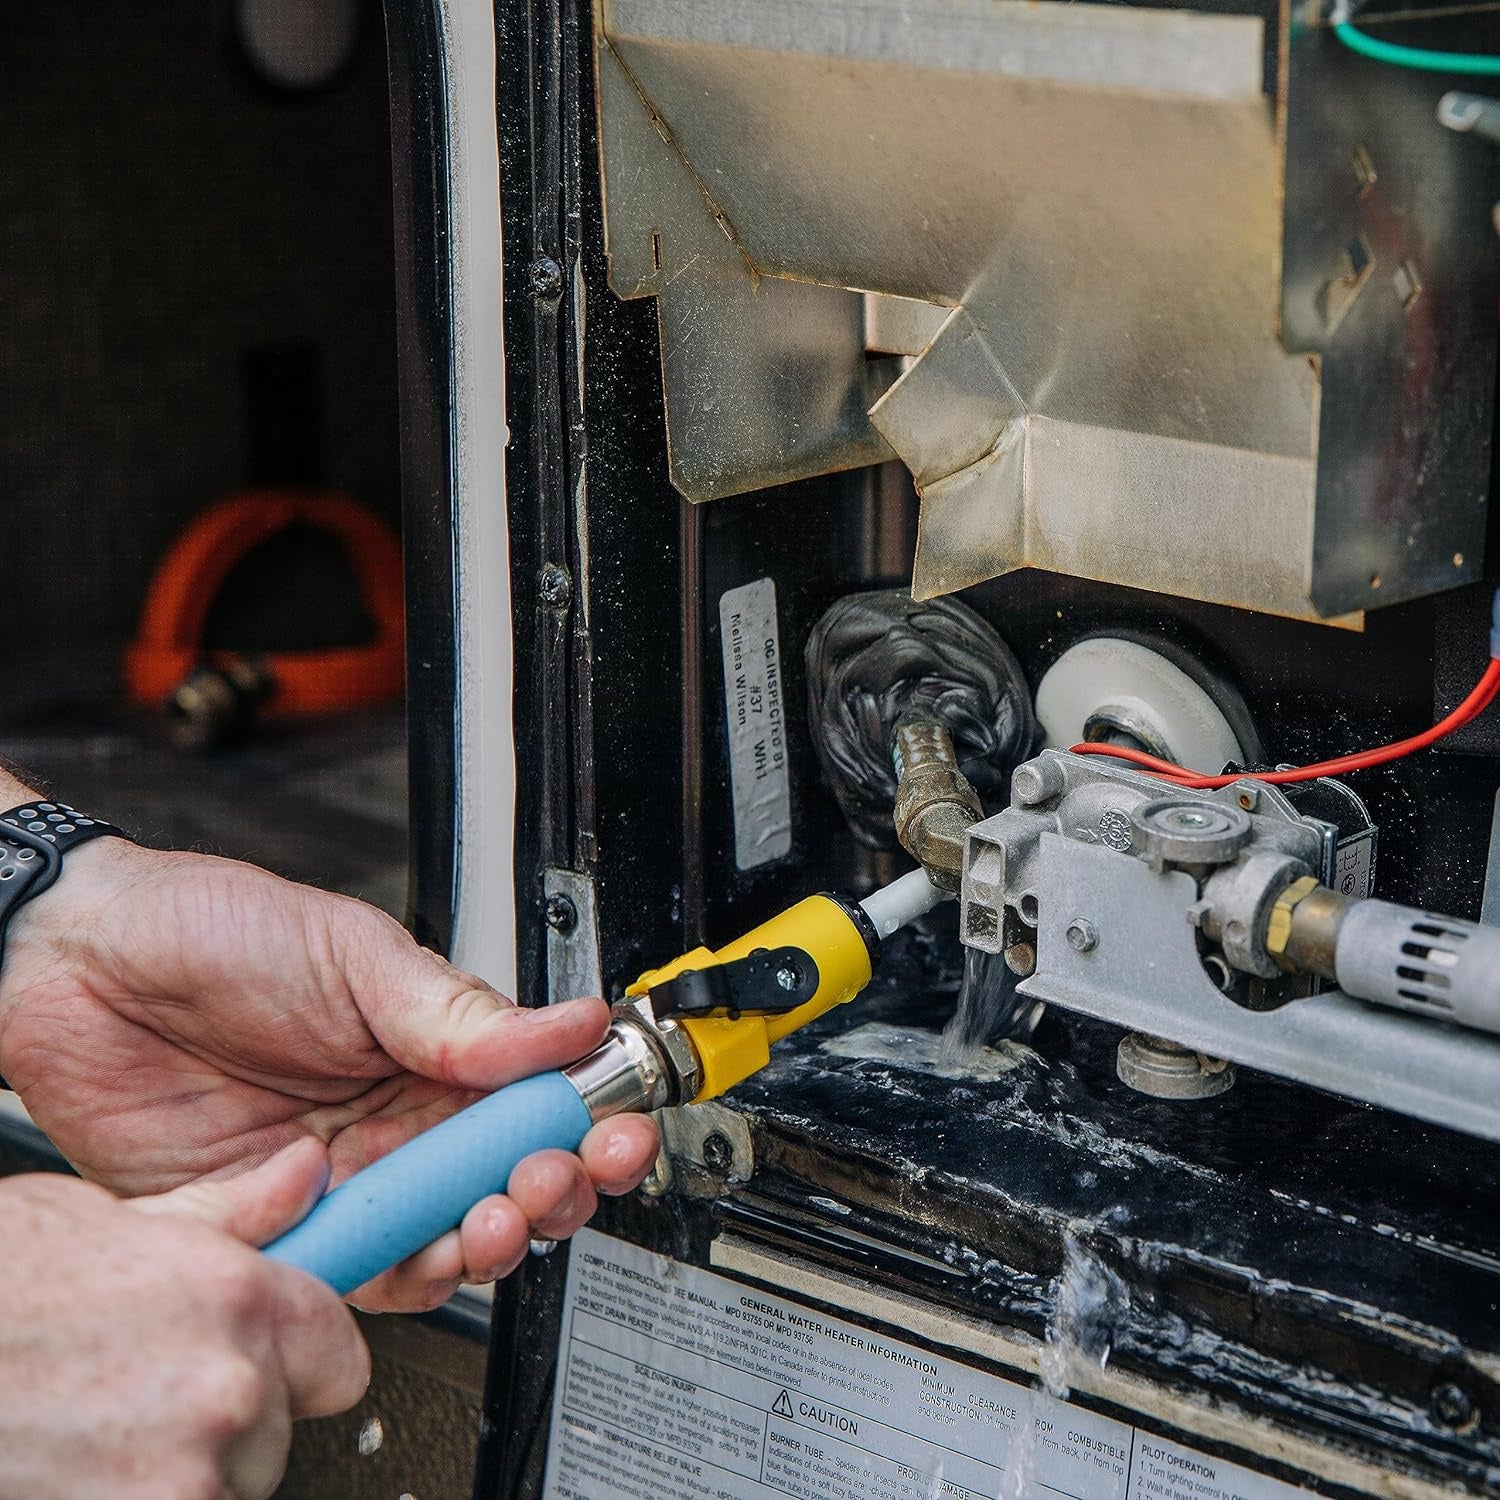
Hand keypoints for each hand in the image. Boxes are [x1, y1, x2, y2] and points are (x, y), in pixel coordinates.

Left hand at [0, 839, 659, 1308]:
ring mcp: (339, 1177)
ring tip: (484, 1218)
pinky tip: (376, 1227)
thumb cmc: (212, 931)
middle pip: (500, 1185)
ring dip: (477, 1245)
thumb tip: (570, 1024)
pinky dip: (376, 1273)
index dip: (585, 1126)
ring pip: (434, 1242)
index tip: (611, 1133)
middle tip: (546, 1179)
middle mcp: (395, 1120)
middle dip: (545, 1195)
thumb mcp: (354, 954)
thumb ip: (461, 1011)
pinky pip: (342, 1274)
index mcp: (433, 1049)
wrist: (75, 962)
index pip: (532, 1102)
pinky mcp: (272, 1222)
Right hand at [0, 1141, 367, 1499]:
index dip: (299, 1355)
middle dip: (226, 1417)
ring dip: (176, 1473)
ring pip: (227, 1488)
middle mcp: (224, 1391)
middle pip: (281, 1429)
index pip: (339, 1352)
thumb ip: (227, 1216)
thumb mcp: (106, 1224)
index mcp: (231, 1299)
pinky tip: (75, 1473)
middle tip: (141, 1394)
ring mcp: (181, 1483)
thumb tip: (305, 1176)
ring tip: (93, 1436)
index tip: (271, 1359)